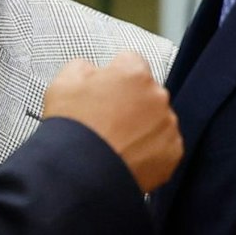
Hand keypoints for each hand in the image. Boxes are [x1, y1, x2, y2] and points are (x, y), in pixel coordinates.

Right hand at [43, 51, 181, 192]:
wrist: (81, 173)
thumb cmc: (73, 128)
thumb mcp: (63, 83)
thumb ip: (82, 66)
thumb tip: (90, 70)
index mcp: (133, 74)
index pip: (129, 61)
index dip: (113, 74)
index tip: (104, 88)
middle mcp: (157, 96)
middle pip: (146, 92)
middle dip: (130, 101)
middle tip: (106, 118)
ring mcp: (168, 126)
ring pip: (156, 119)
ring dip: (141, 125)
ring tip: (115, 140)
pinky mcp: (172, 154)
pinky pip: (163, 146)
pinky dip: (149, 150)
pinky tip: (126, 154)